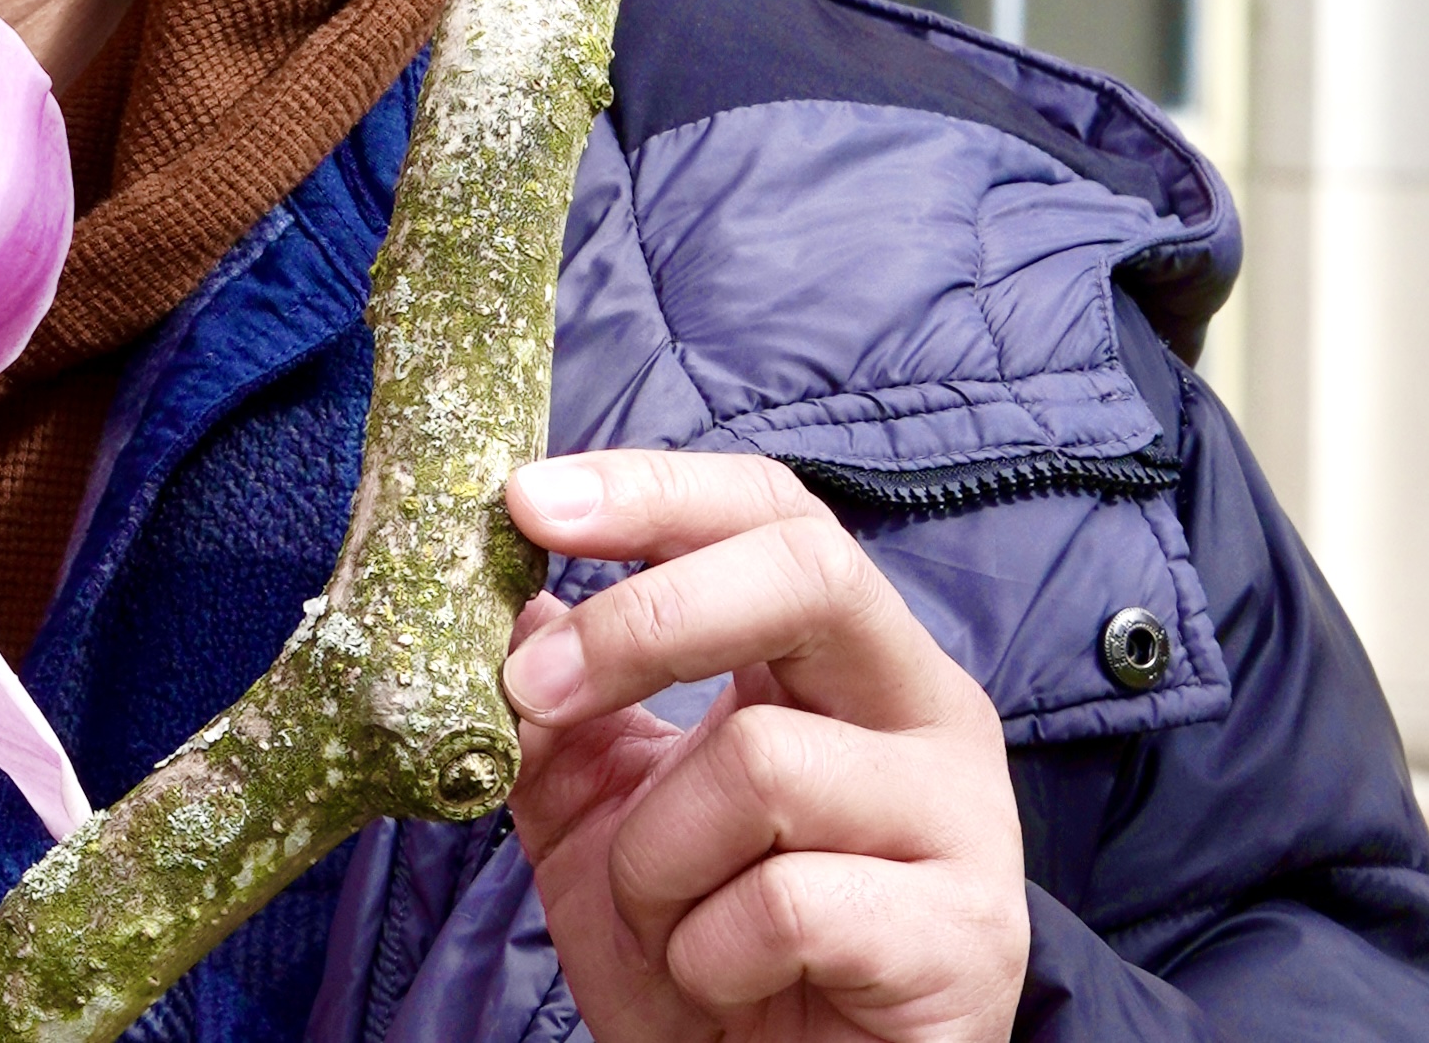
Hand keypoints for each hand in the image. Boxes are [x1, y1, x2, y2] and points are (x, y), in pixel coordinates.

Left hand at [498, 450, 1027, 1042]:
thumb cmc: (703, 948)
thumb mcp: (598, 807)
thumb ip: (556, 702)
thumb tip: (503, 594)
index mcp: (843, 653)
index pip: (768, 507)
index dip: (651, 489)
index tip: (526, 500)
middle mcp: (925, 708)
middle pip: (806, 572)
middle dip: (643, 620)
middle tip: (531, 687)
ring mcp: (964, 821)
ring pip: (764, 760)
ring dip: (657, 853)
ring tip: (663, 919)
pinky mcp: (966, 939)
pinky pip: (790, 904)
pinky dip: (708, 949)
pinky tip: (722, 981)